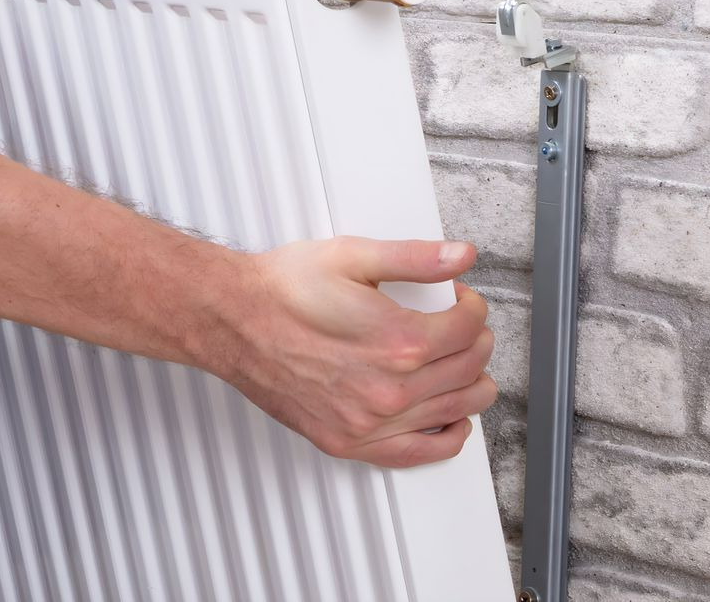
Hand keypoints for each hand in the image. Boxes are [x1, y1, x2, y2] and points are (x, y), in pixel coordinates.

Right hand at [217, 238, 495, 467]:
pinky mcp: (350, 442)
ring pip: (456, 409)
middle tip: (461, 325)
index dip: (472, 306)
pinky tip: (450, 418)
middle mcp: (390, 388)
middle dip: (475, 340)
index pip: (469, 328)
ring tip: (459, 362)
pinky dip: (448, 436)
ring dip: (471, 382)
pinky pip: (421, 453)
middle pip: (469, 369)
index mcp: (398, 340)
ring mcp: (371, 422)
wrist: (233, 321)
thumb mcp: (352, 256)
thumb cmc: (283, 290)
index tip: (460, 300)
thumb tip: (460, 256)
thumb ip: (415, 257)